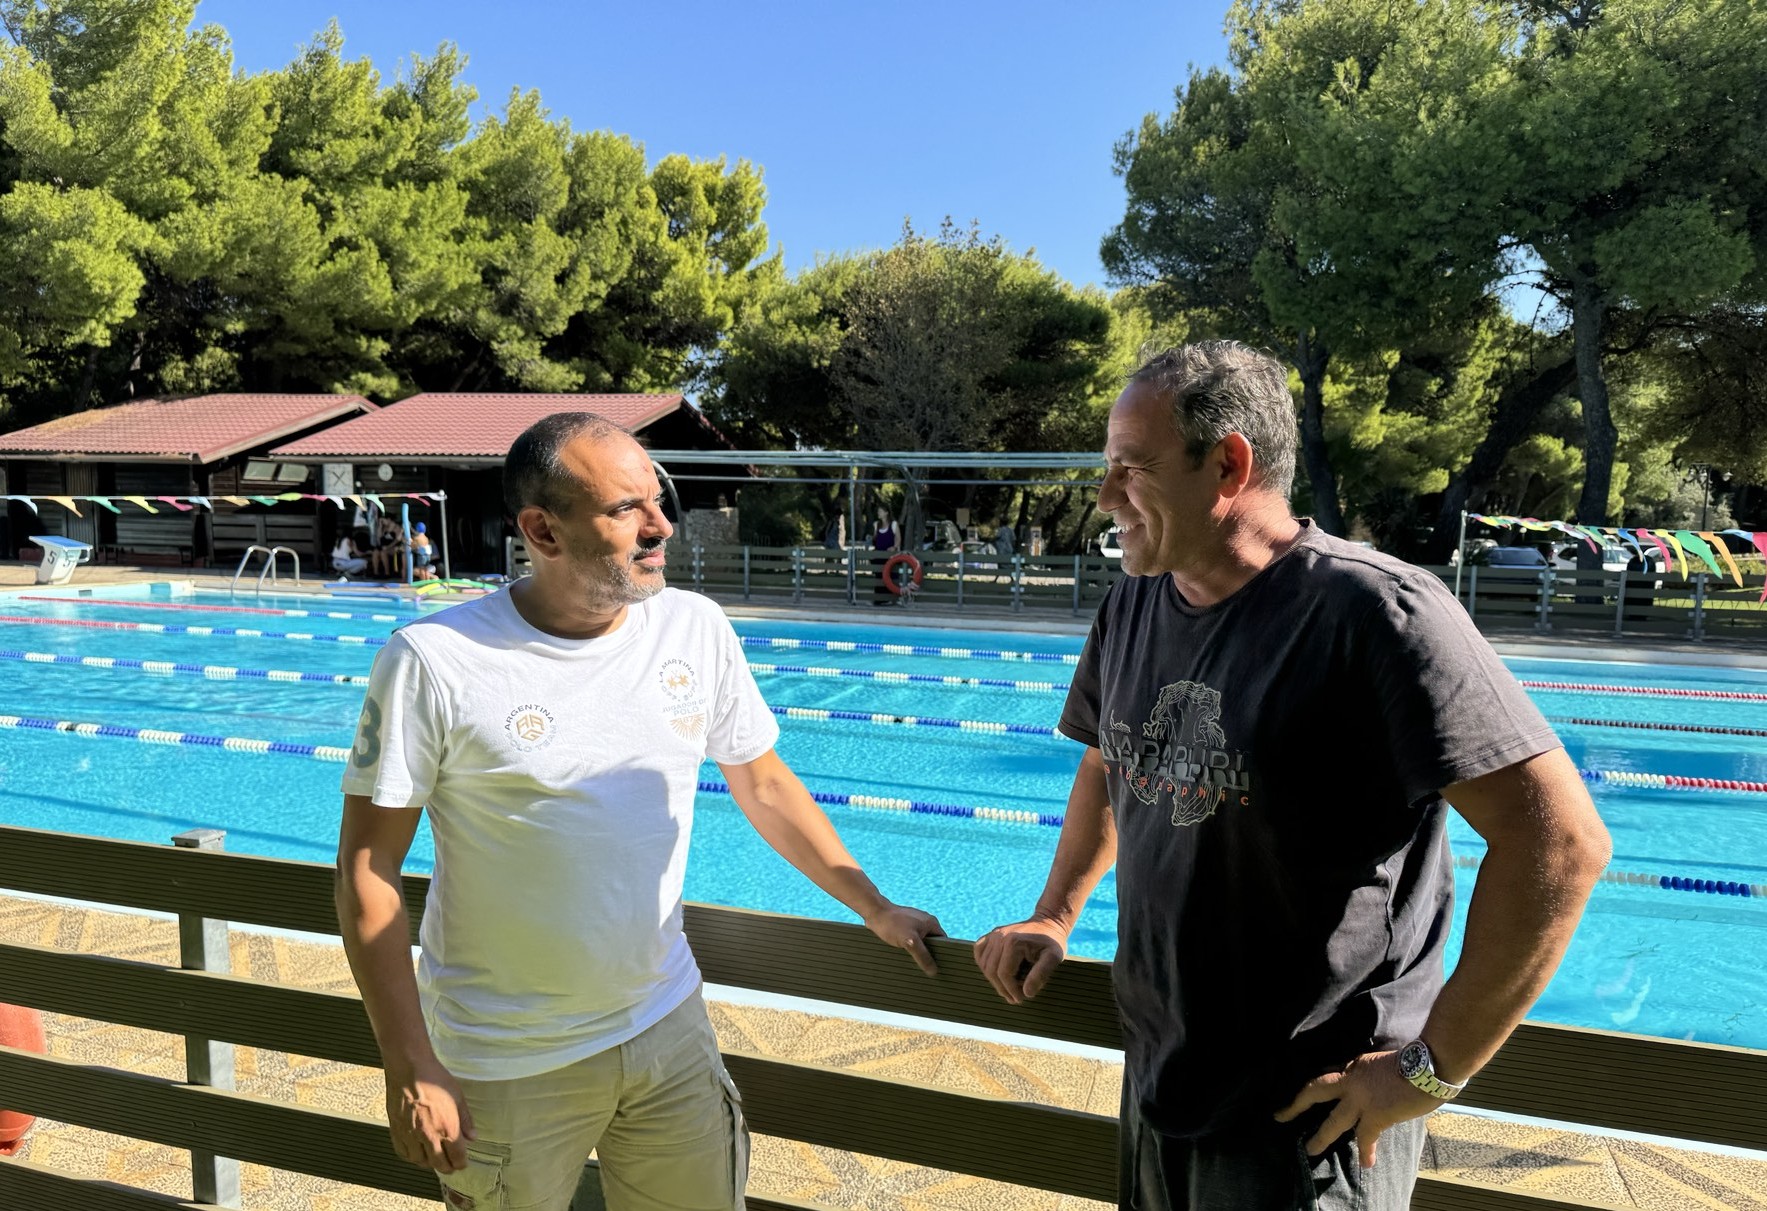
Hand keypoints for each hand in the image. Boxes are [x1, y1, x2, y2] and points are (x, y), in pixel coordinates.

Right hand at [386, 1059, 475, 1172]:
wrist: (409, 1069)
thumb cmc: (434, 1079)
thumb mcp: (458, 1096)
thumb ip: (465, 1120)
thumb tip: (472, 1137)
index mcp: (447, 1127)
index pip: (457, 1156)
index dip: (461, 1163)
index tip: (462, 1163)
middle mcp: (429, 1136)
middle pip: (439, 1164)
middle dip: (447, 1167)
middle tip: (450, 1166)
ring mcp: (411, 1135)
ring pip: (420, 1162)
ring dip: (429, 1164)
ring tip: (435, 1159)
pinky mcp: (397, 1132)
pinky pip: (404, 1153)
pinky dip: (412, 1157)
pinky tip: (417, 1153)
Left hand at [862, 902, 945, 974]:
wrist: (874, 912)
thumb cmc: (892, 924)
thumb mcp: (910, 942)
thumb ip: (923, 956)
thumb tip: (933, 971)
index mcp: (932, 923)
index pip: (944, 943)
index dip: (943, 954)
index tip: (939, 967)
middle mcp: (925, 923)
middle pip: (932, 944)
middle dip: (928, 956)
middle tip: (926, 970)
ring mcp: (914, 924)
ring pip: (920, 944)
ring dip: (917, 953)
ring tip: (914, 965)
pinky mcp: (904, 927)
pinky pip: (911, 941)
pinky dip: (909, 949)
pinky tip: (904, 956)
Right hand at [974, 916, 1067, 1003]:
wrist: (1047, 922)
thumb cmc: (1052, 941)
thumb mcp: (1053, 957)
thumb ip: (1041, 975)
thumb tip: (1027, 993)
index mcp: (1013, 942)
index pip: (1004, 974)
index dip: (1011, 990)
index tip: (1021, 999)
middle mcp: (1000, 937)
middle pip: (992, 971)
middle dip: (1002, 988)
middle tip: (1014, 998)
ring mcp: (994, 934)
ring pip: (984, 964)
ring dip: (993, 980)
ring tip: (1008, 988)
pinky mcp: (991, 934)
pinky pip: (979, 951)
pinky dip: (984, 964)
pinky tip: (996, 972)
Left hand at [1274, 1049, 1442, 1167]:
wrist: (1428, 1065)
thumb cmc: (1413, 1060)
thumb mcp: (1382, 1062)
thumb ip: (1372, 1075)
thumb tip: (1376, 1088)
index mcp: (1354, 1066)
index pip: (1328, 1075)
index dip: (1316, 1086)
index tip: (1303, 1095)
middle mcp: (1351, 1080)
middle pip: (1315, 1090)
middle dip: (1297, 1104)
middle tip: (1281, 1115)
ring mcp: (1361, 1099)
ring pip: (1332, 1121)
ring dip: (1320, 1137)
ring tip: (1310, 1149)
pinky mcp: (1376, 1115)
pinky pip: (1366, 1137)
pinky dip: (1366, 1151)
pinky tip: (1367, 1164)